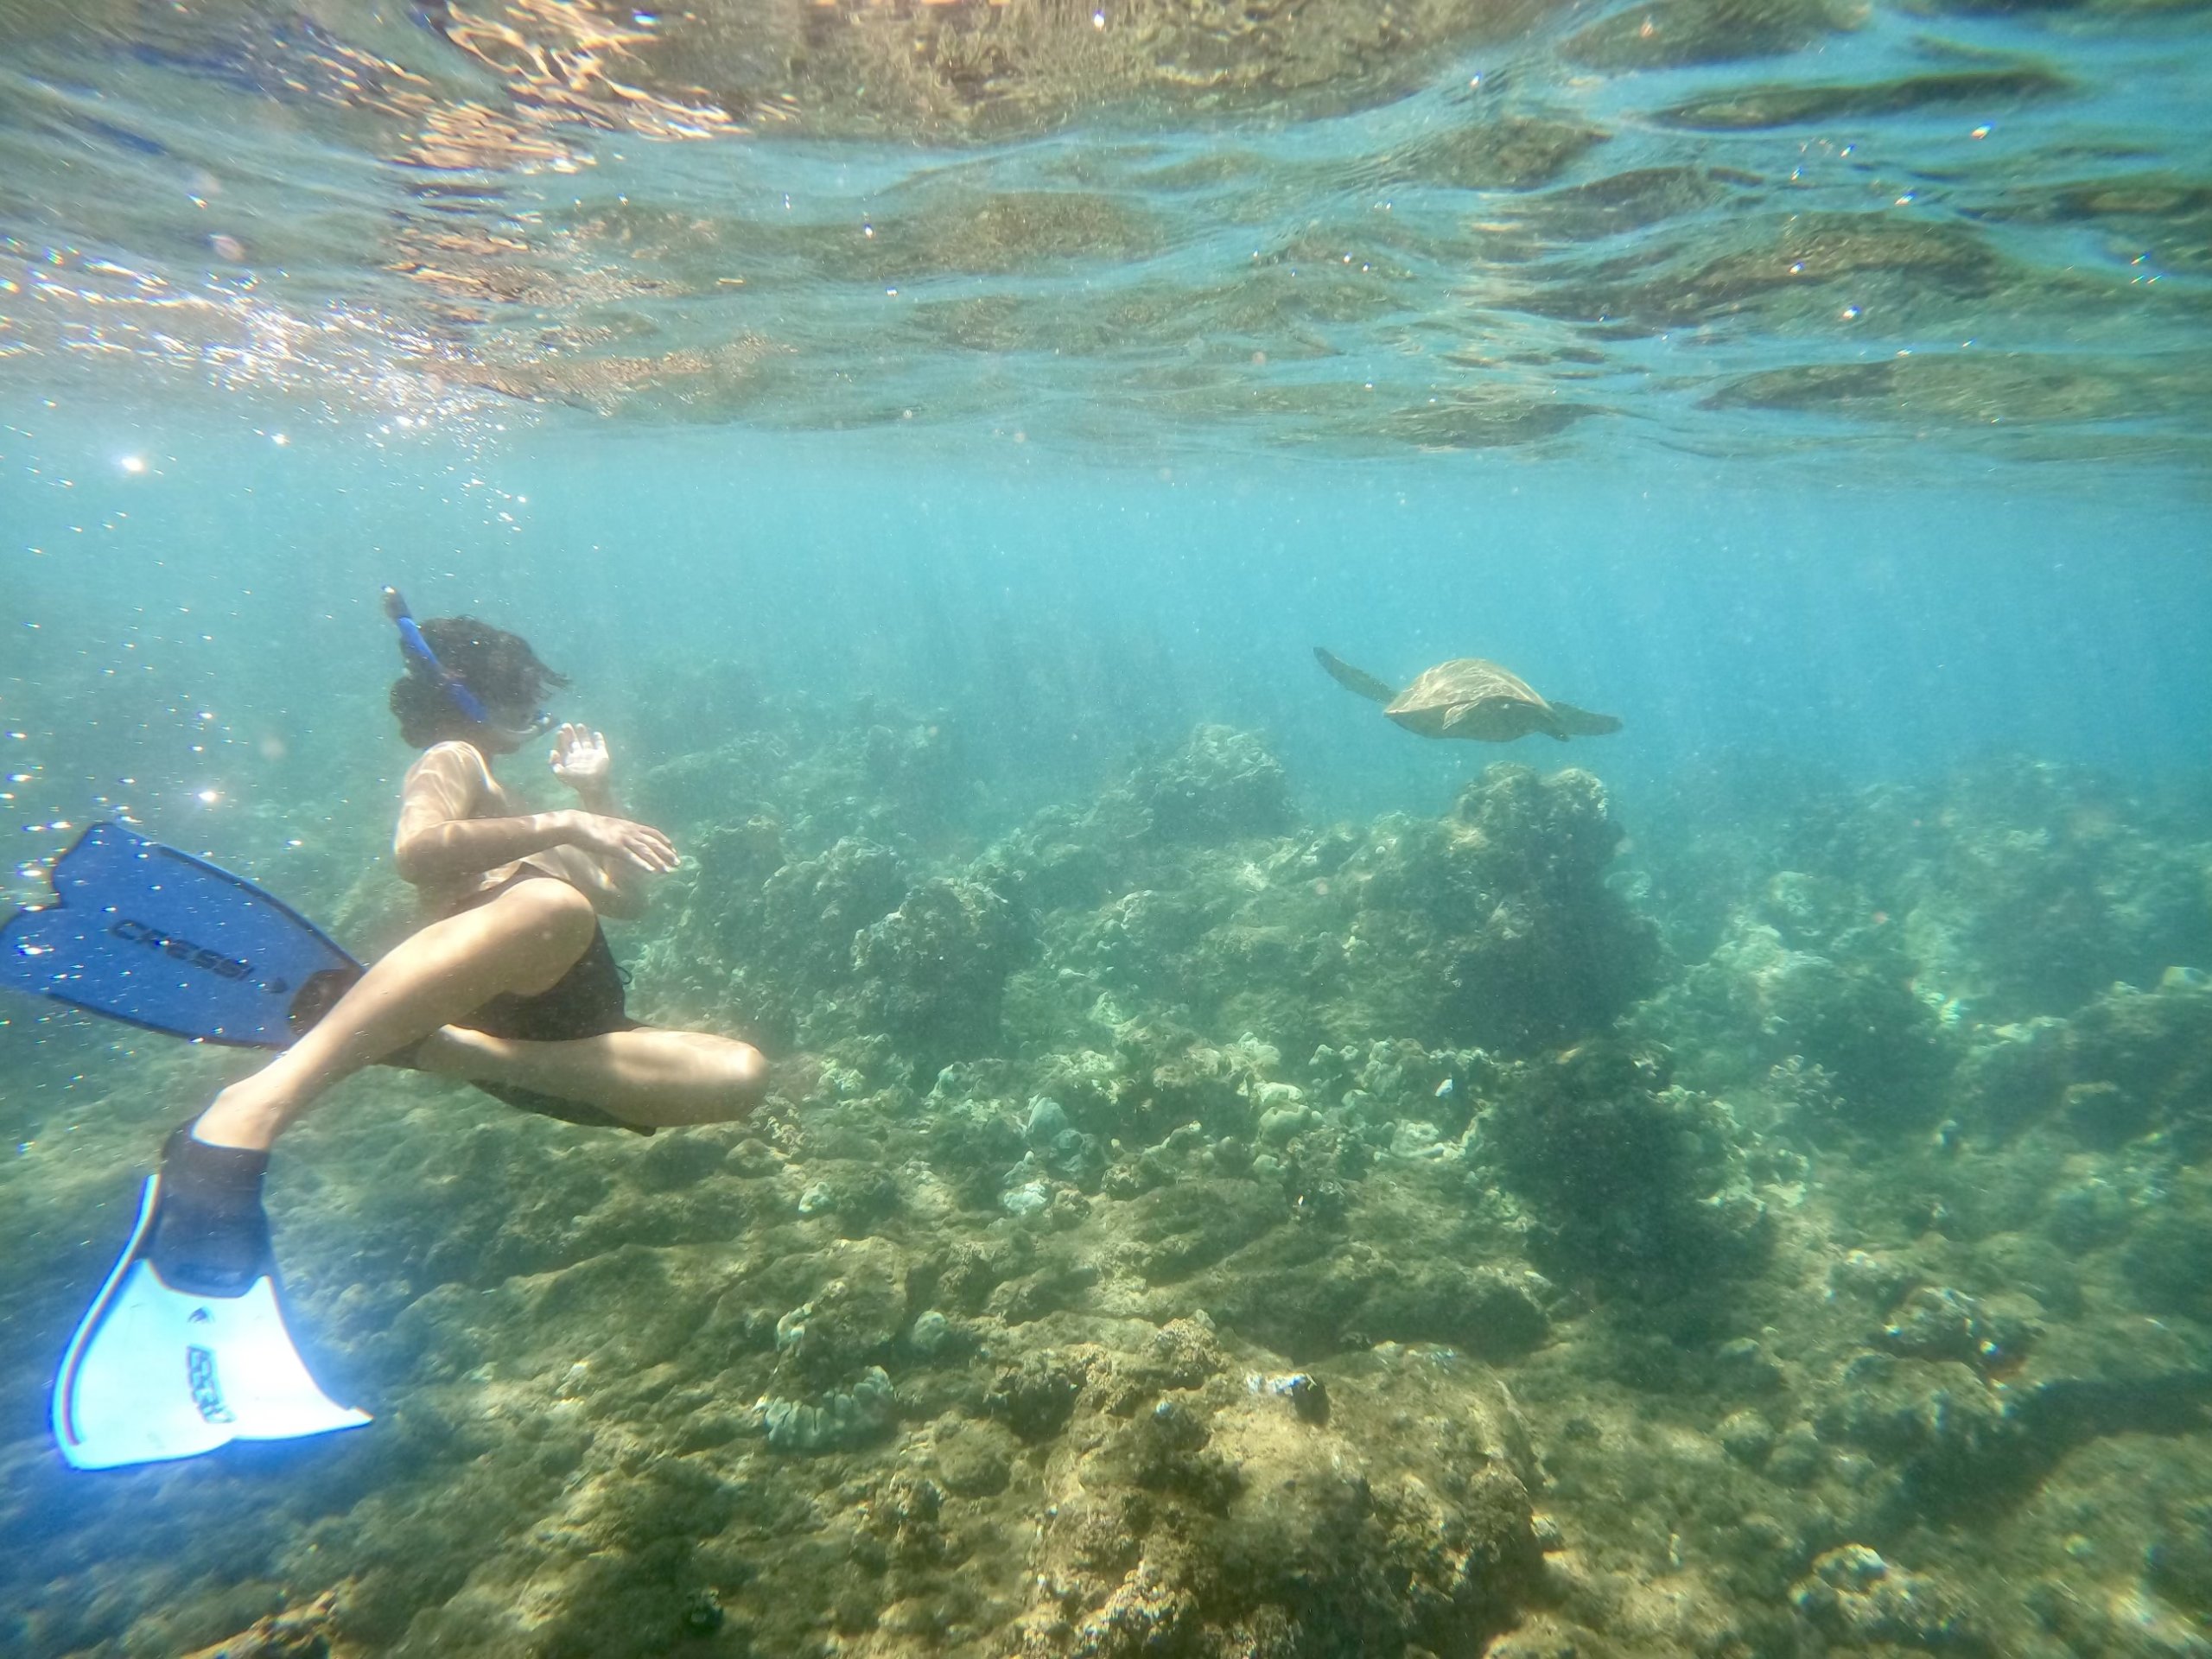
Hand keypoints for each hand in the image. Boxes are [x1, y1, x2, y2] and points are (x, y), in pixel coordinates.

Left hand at [550, 725, 614, 798]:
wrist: (593, 785)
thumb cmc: (577, 780)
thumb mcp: (561, 774)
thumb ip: (554, 763)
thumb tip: (552, 752)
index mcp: (569, 759)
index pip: (563, 747)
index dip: (561, 739)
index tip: (560, 732)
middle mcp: (579, 756)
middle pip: (573, 742)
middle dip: (570, 734)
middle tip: (566, 725)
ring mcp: (590, 755)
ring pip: (585, 742)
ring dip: (583, 734)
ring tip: (579, 725)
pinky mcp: (601, 755)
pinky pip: (600, 744)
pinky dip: (598, 739)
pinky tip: (596, 733)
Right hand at [564, 810, 679, 873]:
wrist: (575, 824)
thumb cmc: (589, 828)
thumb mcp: (610, 828)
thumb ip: (620, 834)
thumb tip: (625, 842)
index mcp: (629, 825)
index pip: (652, 832)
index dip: (664, 841)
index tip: (673, 849)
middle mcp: (629, 831)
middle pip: (653, 842)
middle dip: (667, 853)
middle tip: (678, 863)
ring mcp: (622, 838)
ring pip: (646, 851)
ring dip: (659, 862)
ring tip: (668, 871)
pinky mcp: (614, 847)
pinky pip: (631, 857)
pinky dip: (642, 864)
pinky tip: (651, 872)